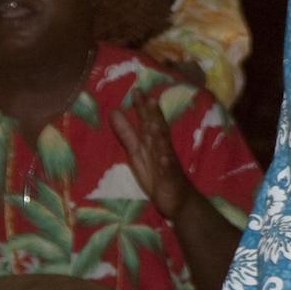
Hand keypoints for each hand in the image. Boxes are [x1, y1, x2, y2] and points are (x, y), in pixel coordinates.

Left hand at [105, 95, 196, 223]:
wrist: (177, 199)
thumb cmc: (156, 173)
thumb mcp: (136, 152)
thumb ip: (126, 132)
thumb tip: (113, 111)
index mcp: (152, 142)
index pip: (148, 121)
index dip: (142, 107)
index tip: (136, 90)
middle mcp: (161, 148)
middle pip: (157, 129)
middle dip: (153, 114)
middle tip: (149, 97)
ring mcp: (168, 162)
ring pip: (164, 147)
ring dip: (160, 135)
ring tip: (154, 123)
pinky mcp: (171, 178)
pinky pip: (168, 170)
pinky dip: (167, 163)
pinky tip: (164, 158)